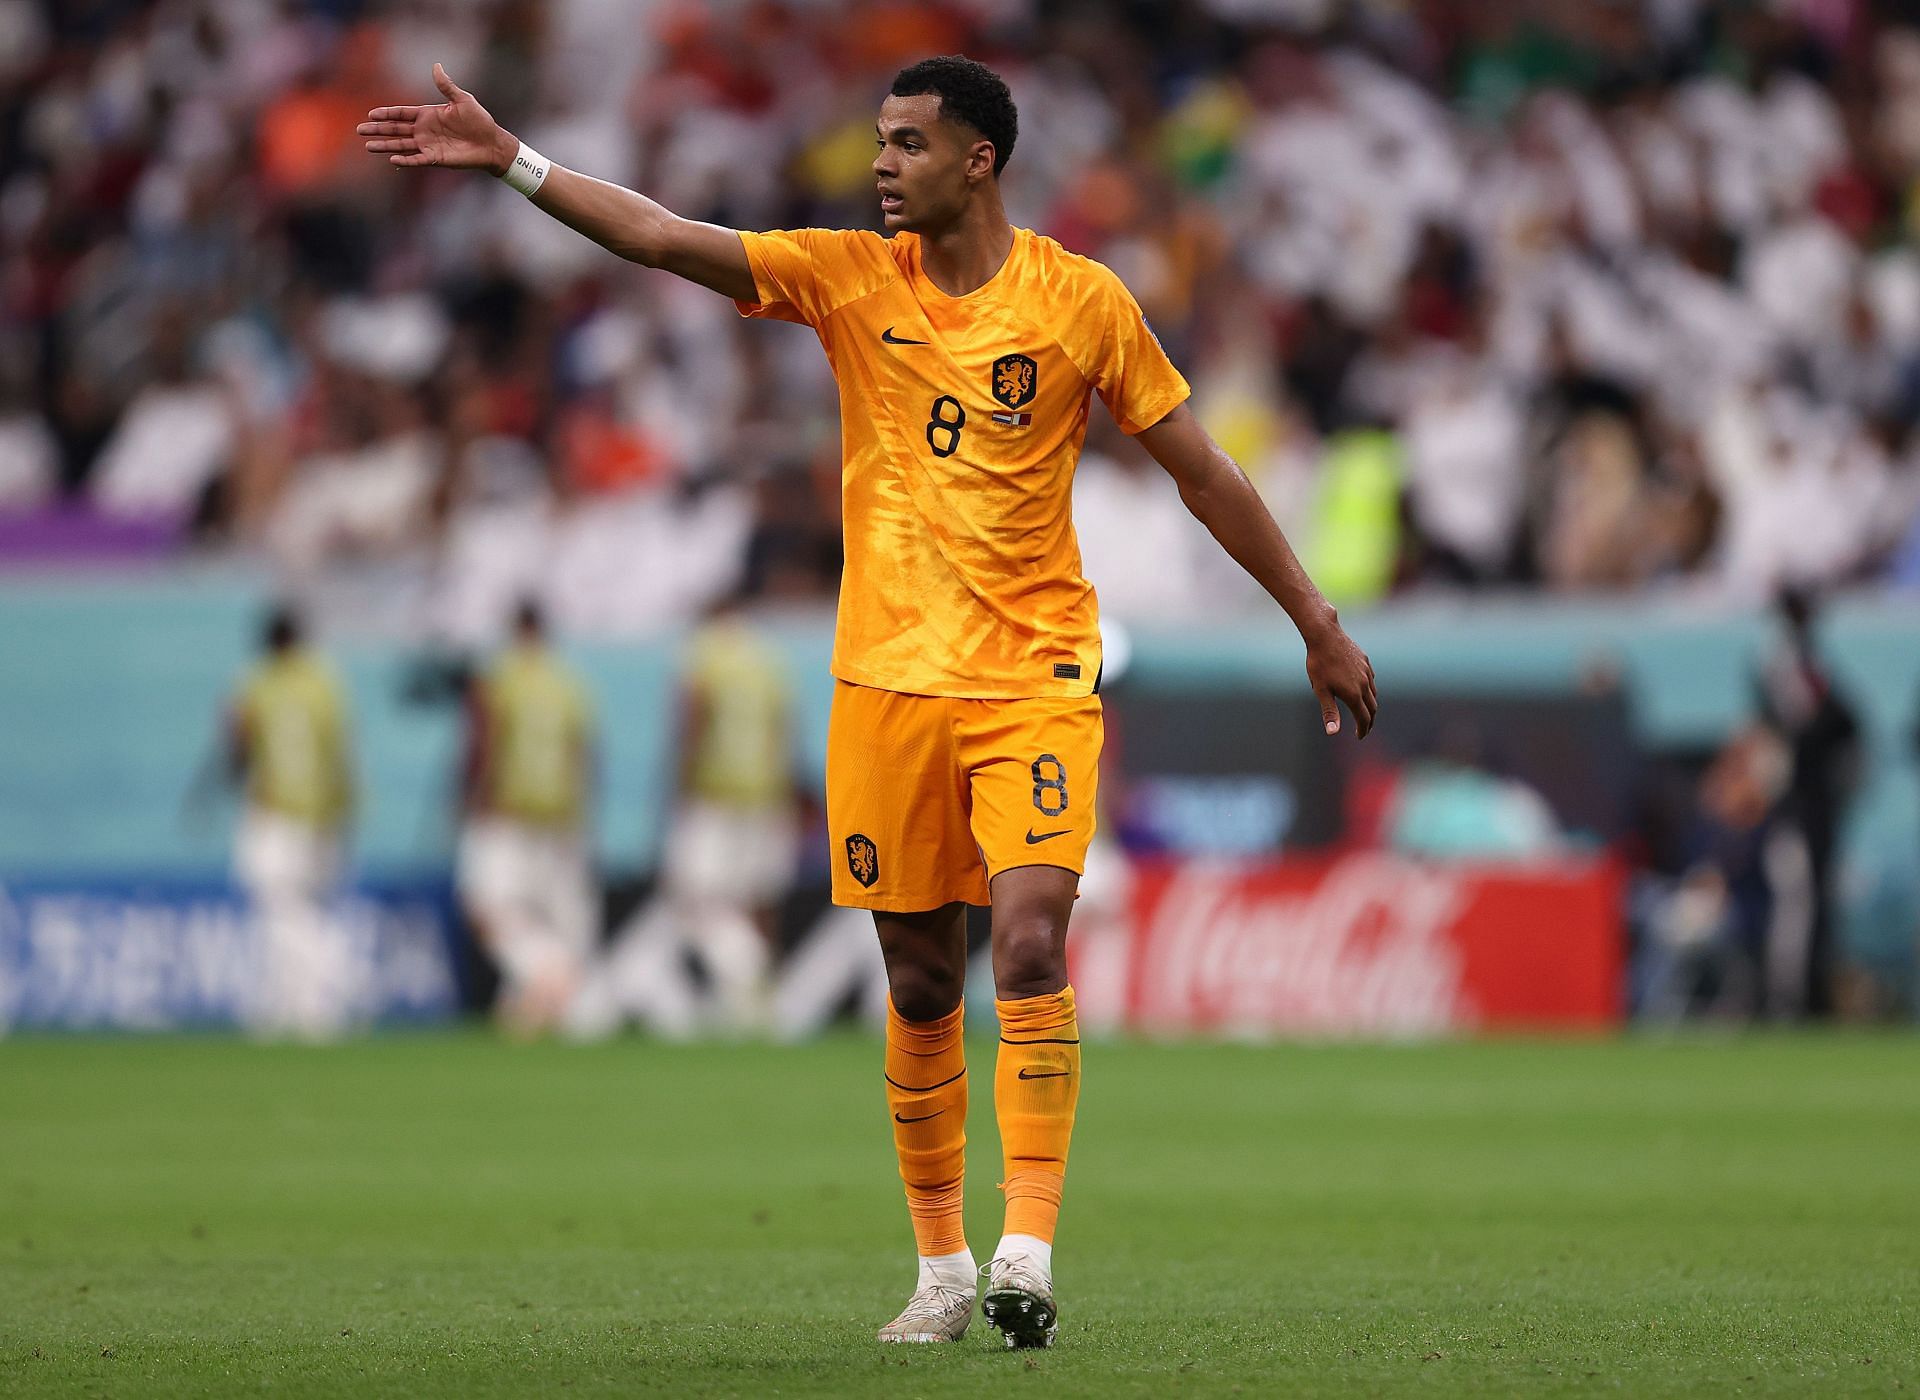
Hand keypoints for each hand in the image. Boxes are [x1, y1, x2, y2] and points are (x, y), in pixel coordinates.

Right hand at [358, 63, 515, 174]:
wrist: (492, 142)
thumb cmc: (480, 120)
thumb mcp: (463, 99)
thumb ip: (446, 86)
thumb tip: (436, 65)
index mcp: (428, 115)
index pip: (401, 114)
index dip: (386, 114)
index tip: (371, 114)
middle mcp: (425, 131)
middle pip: (396, 130)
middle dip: (378, 130)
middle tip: (359, 130)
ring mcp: (429, 145)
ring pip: (401, 145)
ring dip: (385, 146)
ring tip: (368, 146)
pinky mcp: (436, 158)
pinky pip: (417, 160)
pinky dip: (405, 160)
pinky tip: (392, 159)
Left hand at [1303, 612, 1377, 738]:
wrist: (1325, 636)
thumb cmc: (1319, 664)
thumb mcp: (1321, 690)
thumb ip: (1329, 712)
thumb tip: (1332, 733)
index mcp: (1353, 694)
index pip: (1363, 718)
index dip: (1363, 730)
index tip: (1359, 736)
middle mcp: (1364, 684)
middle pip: (1372, 708)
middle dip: (1369, 721)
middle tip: (1364, 729)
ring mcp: (1366, 672)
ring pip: (1373, 694)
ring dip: (1370, 706)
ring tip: (1363, 712)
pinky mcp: (1365, 661)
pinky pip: (1371, 680)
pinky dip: (1369, 690)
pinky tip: (1362, 689)